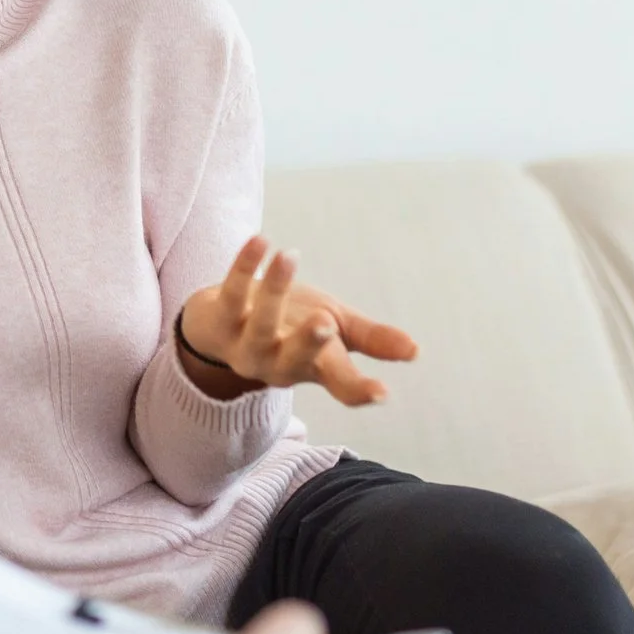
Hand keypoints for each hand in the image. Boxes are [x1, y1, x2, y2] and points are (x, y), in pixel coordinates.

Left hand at [176, 237, 418, 406]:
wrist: (221, 323)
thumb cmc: (291, 324)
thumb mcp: (335, 331)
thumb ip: (372, 340)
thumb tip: (415, 350)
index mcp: (314, 368)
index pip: (340, 384)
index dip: (359, 390)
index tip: (382, 393)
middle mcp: (277, 363)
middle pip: (294, 359)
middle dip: (308, 343)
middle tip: (324, 323)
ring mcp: (244, 344)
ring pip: (260, 324)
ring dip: (275, 289)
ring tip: (290, 255)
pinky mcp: (218, 319)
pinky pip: (232, 292)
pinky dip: (244, 266)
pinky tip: (260, 240)